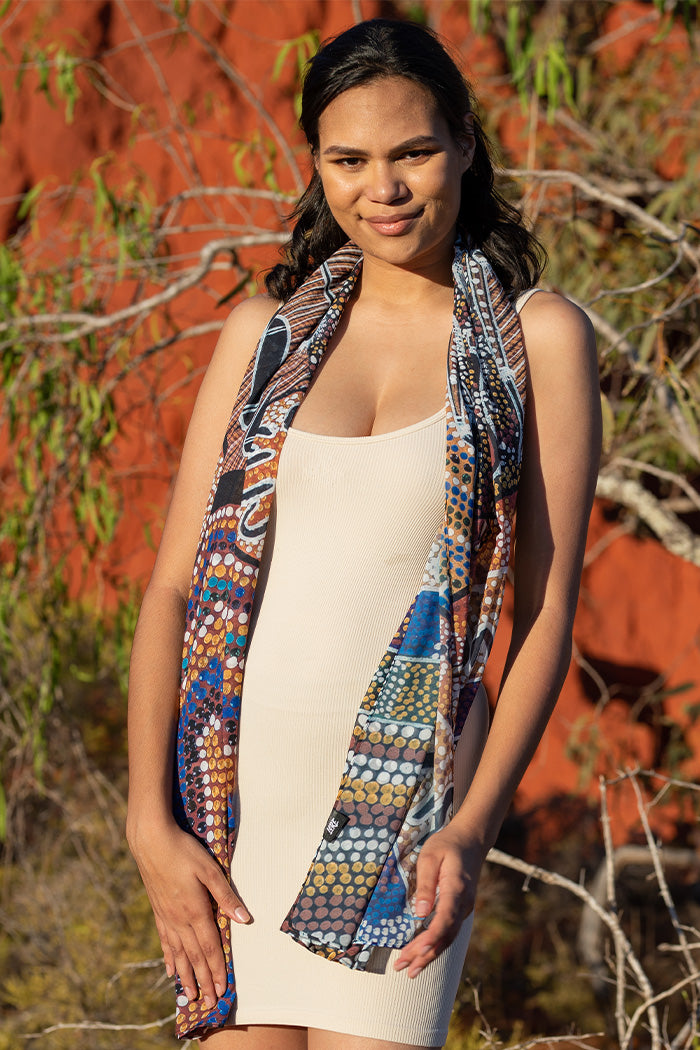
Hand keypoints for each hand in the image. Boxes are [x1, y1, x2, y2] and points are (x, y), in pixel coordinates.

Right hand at [128, 820, 249, 1006]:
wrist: (151, 841)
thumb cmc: (184, 851)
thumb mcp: (211, 869)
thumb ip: (227, 895)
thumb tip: (244, 919)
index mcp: (195, 911)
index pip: (210, 948)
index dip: (218, 969)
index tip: (224, 989)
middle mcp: (179, 920)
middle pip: (194, 957)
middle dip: (204, 980)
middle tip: (210, 1002)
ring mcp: (166, 917)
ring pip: (178, 954)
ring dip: (186, 976)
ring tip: (190, 995)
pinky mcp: (158, 911)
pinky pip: (164, 942)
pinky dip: (169, 958)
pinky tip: (170, 970)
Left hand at [393, 823, 485, 977]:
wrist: (470, 840)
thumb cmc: (447, 845)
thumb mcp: (430, 857)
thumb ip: (425, 885)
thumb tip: (419, 914)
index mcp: (456, 889)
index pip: (445, 919)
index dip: (432, 938)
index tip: (418, 951)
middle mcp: (463, 903)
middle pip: (446, 935)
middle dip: (425, 955)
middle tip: (404, 968)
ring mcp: (464, 908)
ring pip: (448, 937)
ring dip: (429, 955)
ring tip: (409, 969)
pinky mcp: (460, 909)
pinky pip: (448, 932)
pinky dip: (435, 945)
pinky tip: (421, 954)